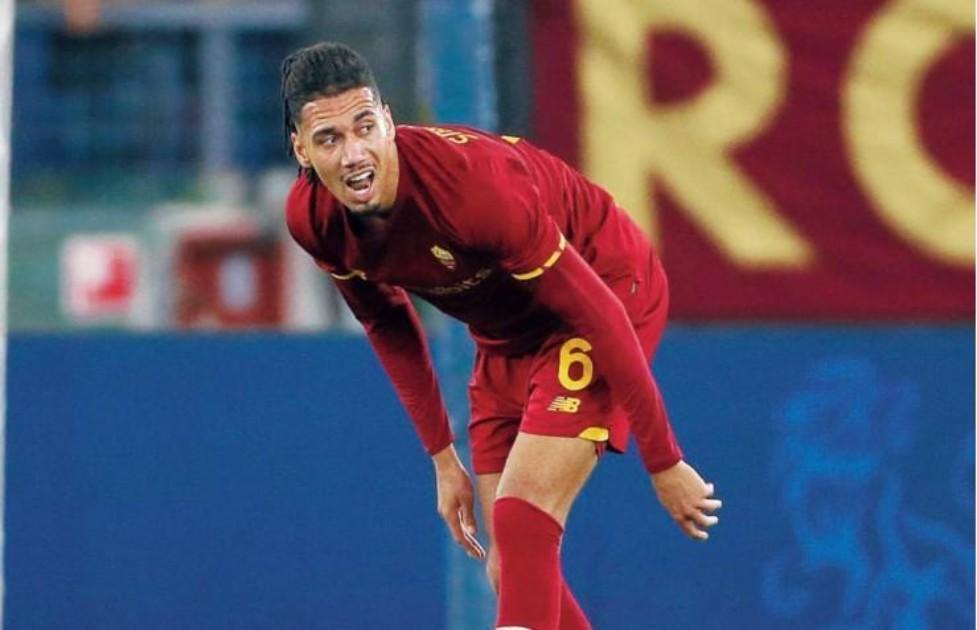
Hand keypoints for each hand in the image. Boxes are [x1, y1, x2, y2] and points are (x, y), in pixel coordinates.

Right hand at [432, 445, 485, 559]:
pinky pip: (456, 520)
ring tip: (476, 547)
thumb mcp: (467, 498)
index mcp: (450, 514)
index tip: (480, 555)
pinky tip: (470, 530)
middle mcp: (446, 514)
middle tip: (480, 556)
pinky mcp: (447, 504)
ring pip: (457, 528)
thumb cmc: (459, 479)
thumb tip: (472, 533)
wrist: (447, 465)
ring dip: (467, 538)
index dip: (470, 547)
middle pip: (458, 534)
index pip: (461, 536)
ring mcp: (445, 509)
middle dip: (469, 546)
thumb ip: (469, 516)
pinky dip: (463, 528)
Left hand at [650, 460, 721, 540]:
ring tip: (717, 503)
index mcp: (677, 514)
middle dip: (711, 521)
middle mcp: (688, 510)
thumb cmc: (662, 483)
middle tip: (714, 520)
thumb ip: (679, 507)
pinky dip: (709, 489)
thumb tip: (689, 511)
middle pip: (705, 521)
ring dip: (716, 505)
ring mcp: (696, 501)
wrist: (665, 469)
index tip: (704, 536)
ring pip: (713, 507)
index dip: (698, 535)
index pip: (689, 530)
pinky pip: (709, 492)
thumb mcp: (668, 500)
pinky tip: (708, 485)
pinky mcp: (703, 491)